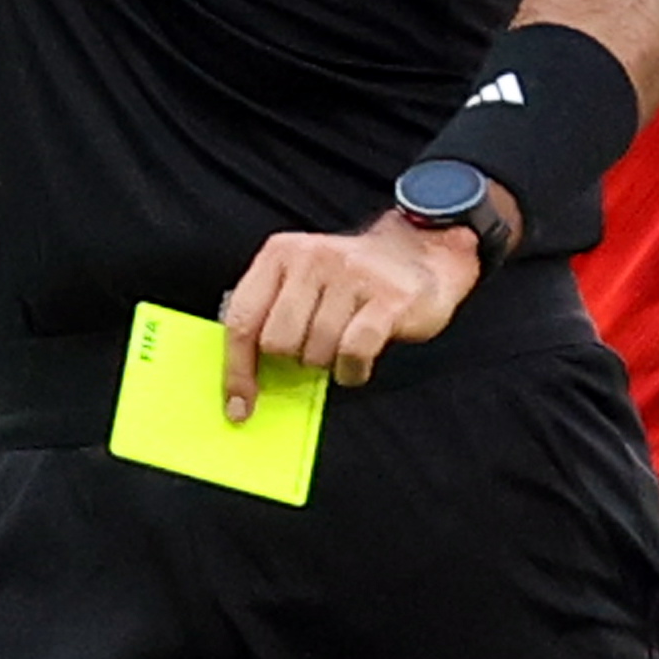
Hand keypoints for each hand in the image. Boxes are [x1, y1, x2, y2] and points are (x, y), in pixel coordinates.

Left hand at [218, 205, 485, 413]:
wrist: (422, 251)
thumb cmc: (351, 278)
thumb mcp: (302, 279)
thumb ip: (271, 314)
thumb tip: (244, 380)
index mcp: (279, 254)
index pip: (241, 319)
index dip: (236, 370)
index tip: (238, 407)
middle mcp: (311, 259)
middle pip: (277, 341)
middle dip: (294, 359)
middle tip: (315, 348)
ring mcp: (351, 276)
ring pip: (316, 350)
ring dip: (327, 363)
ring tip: (342, 346)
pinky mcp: (388, 299)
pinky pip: (354, 353)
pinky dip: (352, 371)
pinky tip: (356, 365)